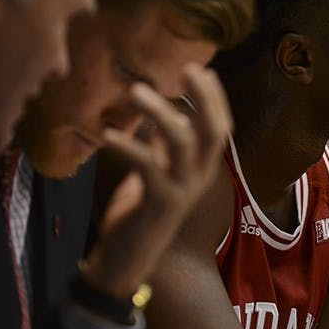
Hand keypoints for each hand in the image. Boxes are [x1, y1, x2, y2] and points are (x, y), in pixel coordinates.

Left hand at [85, 64, 232, 298]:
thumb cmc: (140, 213)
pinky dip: (129, 147)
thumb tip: (166, 113)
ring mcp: (183, 190)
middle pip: (214, 131)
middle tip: (188, 69)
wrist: (126, 259)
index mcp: (201, 169)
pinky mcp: (160, 203)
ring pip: (182, 142)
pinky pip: (148, 167)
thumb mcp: (154, 173)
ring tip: (136, 91)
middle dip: (205, 98)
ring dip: (160, 112)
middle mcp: (199, 177)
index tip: (202, 69)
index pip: (220, 127)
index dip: (215, 99)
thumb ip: (162, 147)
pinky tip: (108, 135)